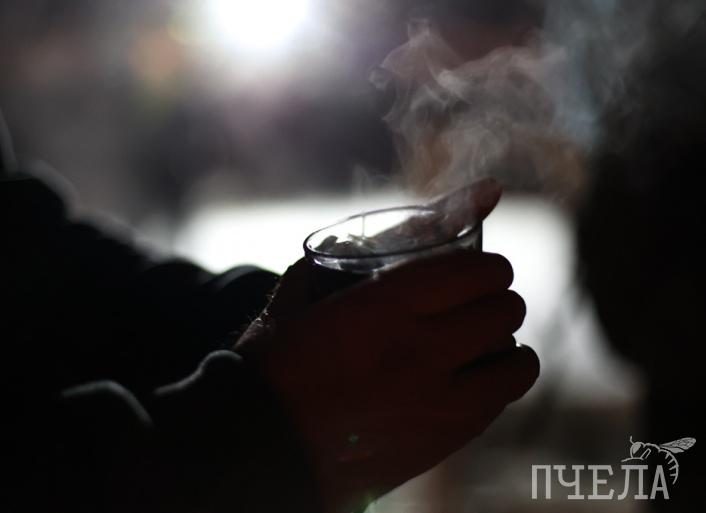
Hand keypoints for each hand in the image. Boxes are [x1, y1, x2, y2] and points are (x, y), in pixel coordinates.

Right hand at [237, 192, 537, 512]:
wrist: (264, 448)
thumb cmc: (274, 368)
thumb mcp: (295, 300)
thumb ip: (331, 261)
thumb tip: (361, 238)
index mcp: (384, 307)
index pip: (475, 271)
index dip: (488, 265)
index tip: (482, 268)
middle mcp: (421, 351)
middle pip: (504, 310)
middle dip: (498, 298)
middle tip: (481, 302)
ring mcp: (437, 402)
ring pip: (517, 362)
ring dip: (506, 345)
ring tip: (485, 344)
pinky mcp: (442, 441)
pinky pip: (500, 403)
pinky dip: (496, 384)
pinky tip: (474, 380)